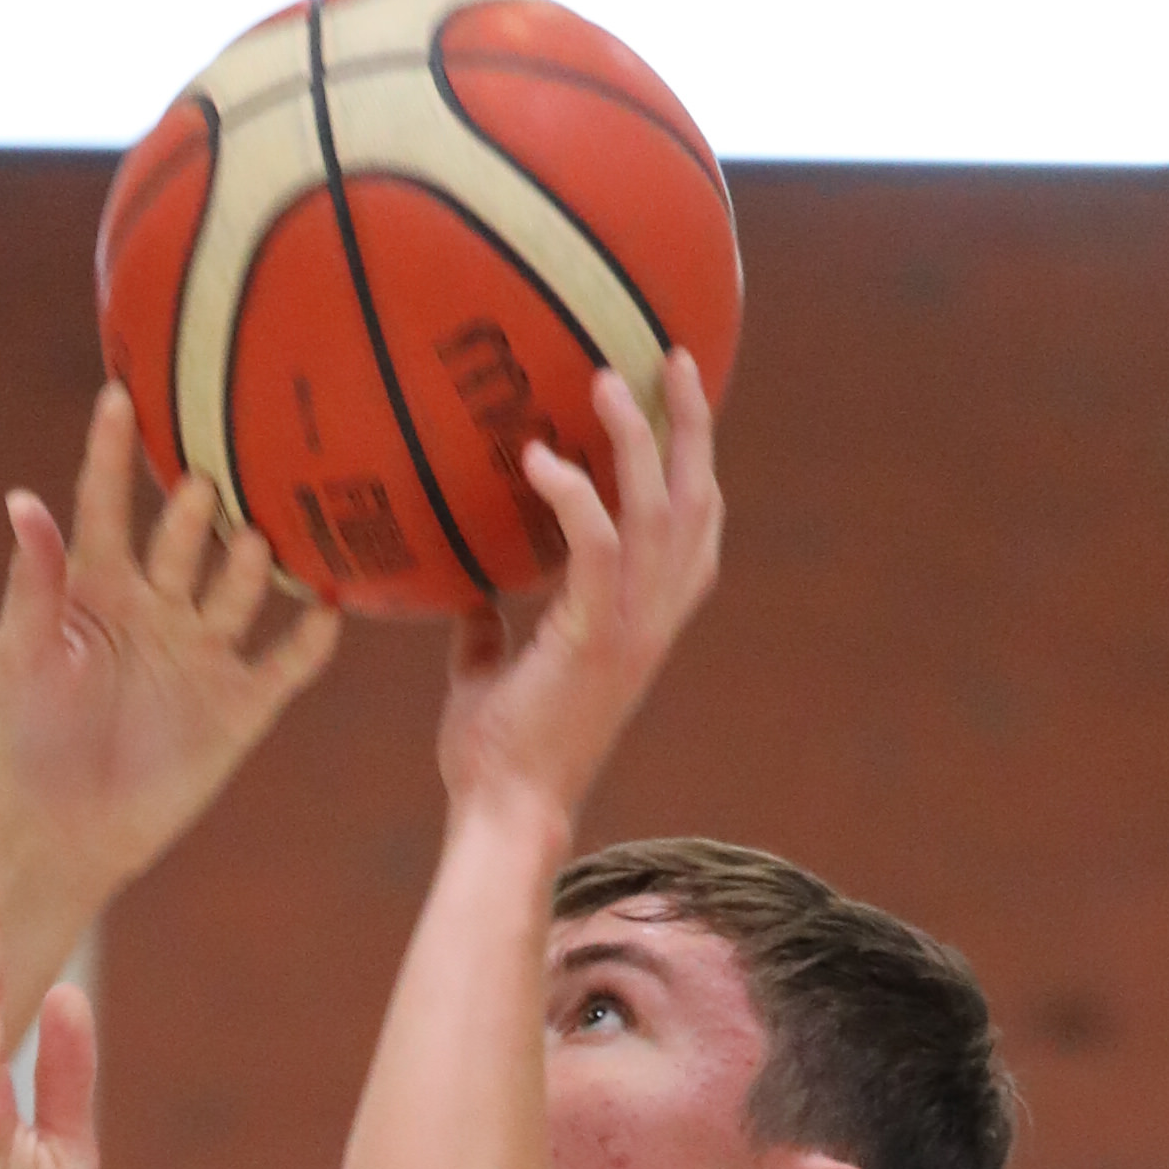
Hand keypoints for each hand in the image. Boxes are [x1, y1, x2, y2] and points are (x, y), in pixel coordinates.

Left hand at [0, 388, 337, 924]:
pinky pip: (285, 663)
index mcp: (100, 586)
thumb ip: (32, 582)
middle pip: (186, 540)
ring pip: (240, 590)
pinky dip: (309, 638)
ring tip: (258, 540)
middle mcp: (161, 604)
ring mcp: (205, 650)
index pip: (107, 505)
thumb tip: (22, 501)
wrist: (68, 831)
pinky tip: (328, 607)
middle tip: (207, 481)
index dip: (112, 453)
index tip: (119, 394)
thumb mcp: (24, 656)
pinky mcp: (239, 704)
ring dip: (250, 564)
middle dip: (198, 509)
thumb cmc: (31, 739)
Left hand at [436, 356, 724, 842]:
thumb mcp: (489, 678)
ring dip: (638, 438)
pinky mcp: (593, 640)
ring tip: (606, 378)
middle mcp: (652, 620)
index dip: (697, 463)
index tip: (680, 399)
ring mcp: (630, 630)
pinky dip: (574, 496)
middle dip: (692, 422)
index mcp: (643, 626)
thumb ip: (488, 633)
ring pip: (661, 510)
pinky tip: (539, 460)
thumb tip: (469, 595)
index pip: (694, 531)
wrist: (502, 816)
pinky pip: (598, 546)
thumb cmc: (496, 760)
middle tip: (674, 353)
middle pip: (699, 502)